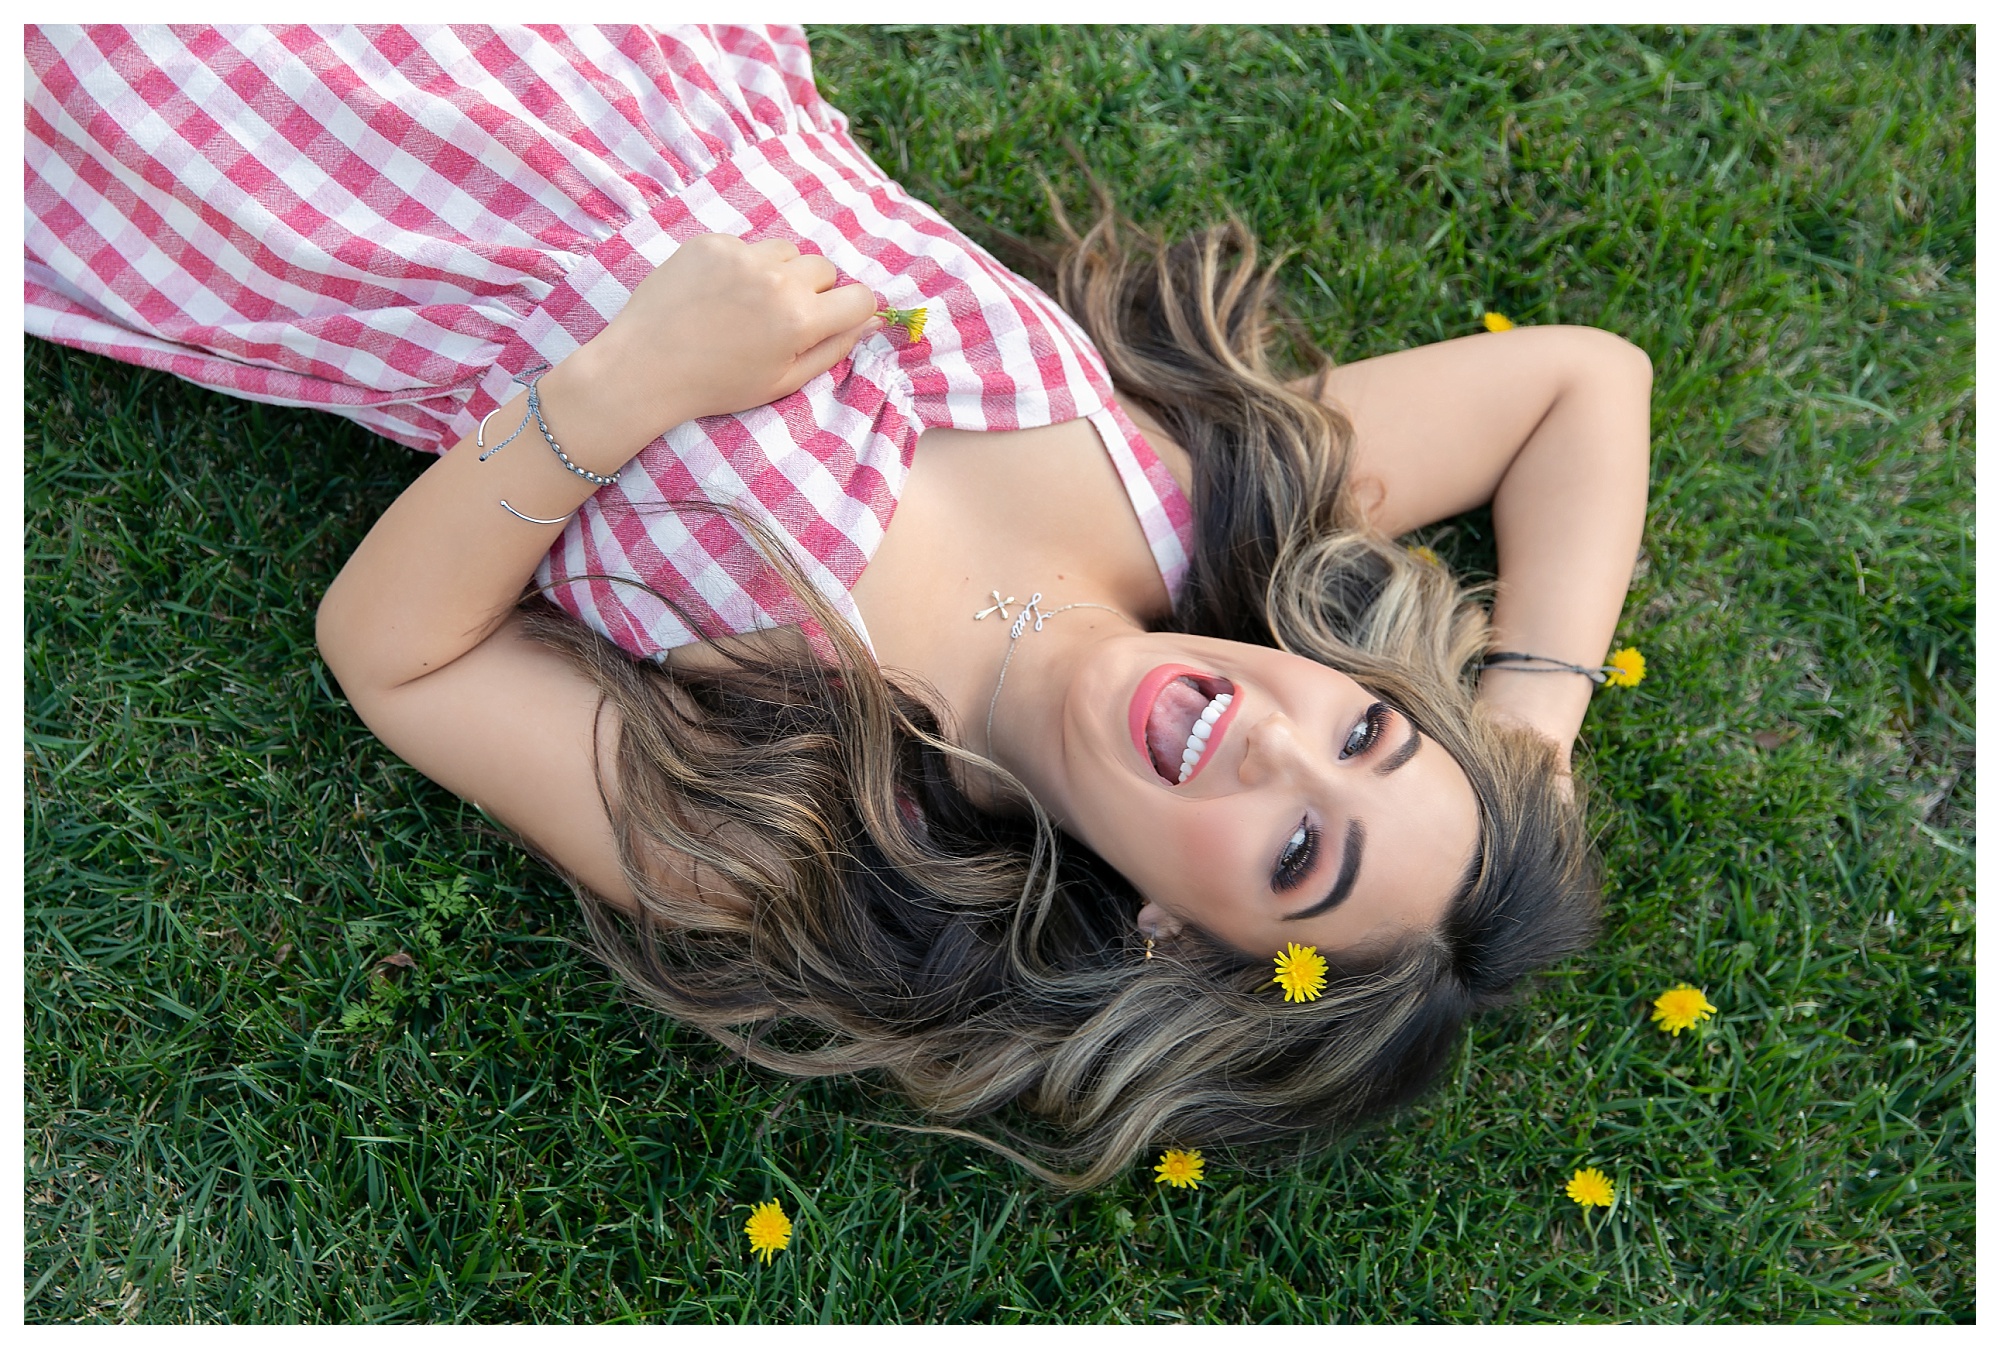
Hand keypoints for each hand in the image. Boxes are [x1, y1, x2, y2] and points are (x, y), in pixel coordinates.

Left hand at [573, 233, 880, 437]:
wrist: (643, 367)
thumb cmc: (716, 385)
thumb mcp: (782, 382)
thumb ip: (832, 350)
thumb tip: (866, 322)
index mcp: (799, 319)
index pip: (860, 297)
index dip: (854, 310)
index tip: (837, 319)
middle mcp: (776, 278)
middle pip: (824, 268)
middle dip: (813, 291)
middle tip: (780, 319)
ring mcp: (741, 254)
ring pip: (786, 251)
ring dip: (779, 272)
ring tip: (747, 304)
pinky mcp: (711, 242)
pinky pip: (746, 245)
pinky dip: (741, 266)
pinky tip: (716, 294)